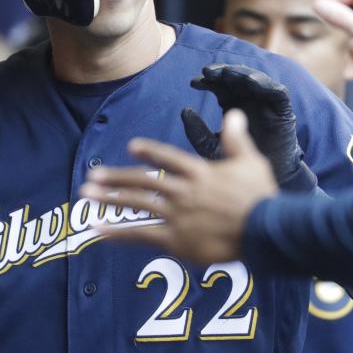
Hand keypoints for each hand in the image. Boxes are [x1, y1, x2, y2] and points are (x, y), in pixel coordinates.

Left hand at [80, 109, 276, 264]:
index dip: (149, 151)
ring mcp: (177, 214)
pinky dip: (117, 232)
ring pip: (136, 203)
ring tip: (86, 194)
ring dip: (109, 198)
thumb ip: (237, 138)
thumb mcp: (252, 161)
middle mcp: (183, 190)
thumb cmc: (261, 197)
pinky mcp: (175, 239)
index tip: (131, 147)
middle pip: (143, 180)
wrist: (265, 230)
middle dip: (115, 178)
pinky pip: (140, 234)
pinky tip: (97, 229)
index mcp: (199, 171)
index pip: (167, 157)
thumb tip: (234, 113)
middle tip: (92, 177)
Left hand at [182, 64, 315, 191]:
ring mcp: (265, 103)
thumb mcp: (212, 148)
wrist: (264, 181)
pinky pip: (277, 92)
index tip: (193, 83)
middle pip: (234, 78)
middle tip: (207, 72)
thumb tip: (184, 111)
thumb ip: (198, 133)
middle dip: (221, 72)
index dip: (207, 81)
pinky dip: (266, 84)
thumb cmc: (237, 164)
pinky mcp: (283, 110)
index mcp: (231, 104)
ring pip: (254, 79)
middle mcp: (248, 100)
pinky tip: (252, 82)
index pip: (218, 86)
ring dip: (240, 73)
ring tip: (228, 73)